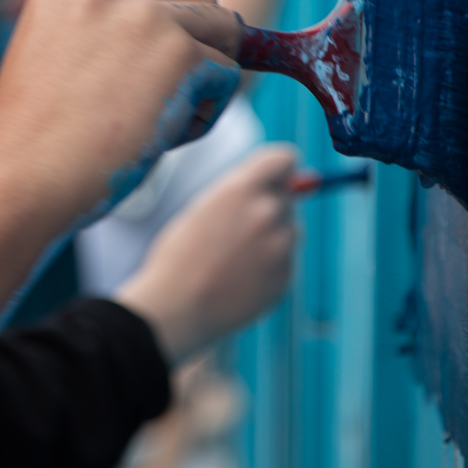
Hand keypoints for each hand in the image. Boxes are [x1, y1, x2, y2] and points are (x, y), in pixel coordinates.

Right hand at [0, 0, 243, 218]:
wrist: (21, 178)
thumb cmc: (35, 138)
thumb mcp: (55, 55)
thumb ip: (103, 30)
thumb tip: (188, 36)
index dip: (164, 16)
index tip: (147, 60)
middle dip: (195, 42)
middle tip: (160, 96)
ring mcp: (147, 16)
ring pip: (224, 28)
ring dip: (206, 74)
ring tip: (163, 120)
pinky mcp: (181, 54)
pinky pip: (227, 74)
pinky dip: (208, 112)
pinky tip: (164, 137)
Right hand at [115, 145, 297, 362]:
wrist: (177, 308)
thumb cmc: (180, 257)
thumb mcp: (202, 209)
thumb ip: (240, 193)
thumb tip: (282, 184)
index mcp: (241, 189)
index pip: (284, 159)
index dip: (279, 170)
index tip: (274, 180)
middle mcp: (267, 212)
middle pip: (287, 197)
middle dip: (270, 207)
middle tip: (238, 231)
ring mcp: (280, 246)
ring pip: (290, 230)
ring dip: (273, 237)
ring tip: (236, 259)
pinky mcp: (287, 276)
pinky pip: (286, 261)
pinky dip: (270, 267)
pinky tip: (240, 280)